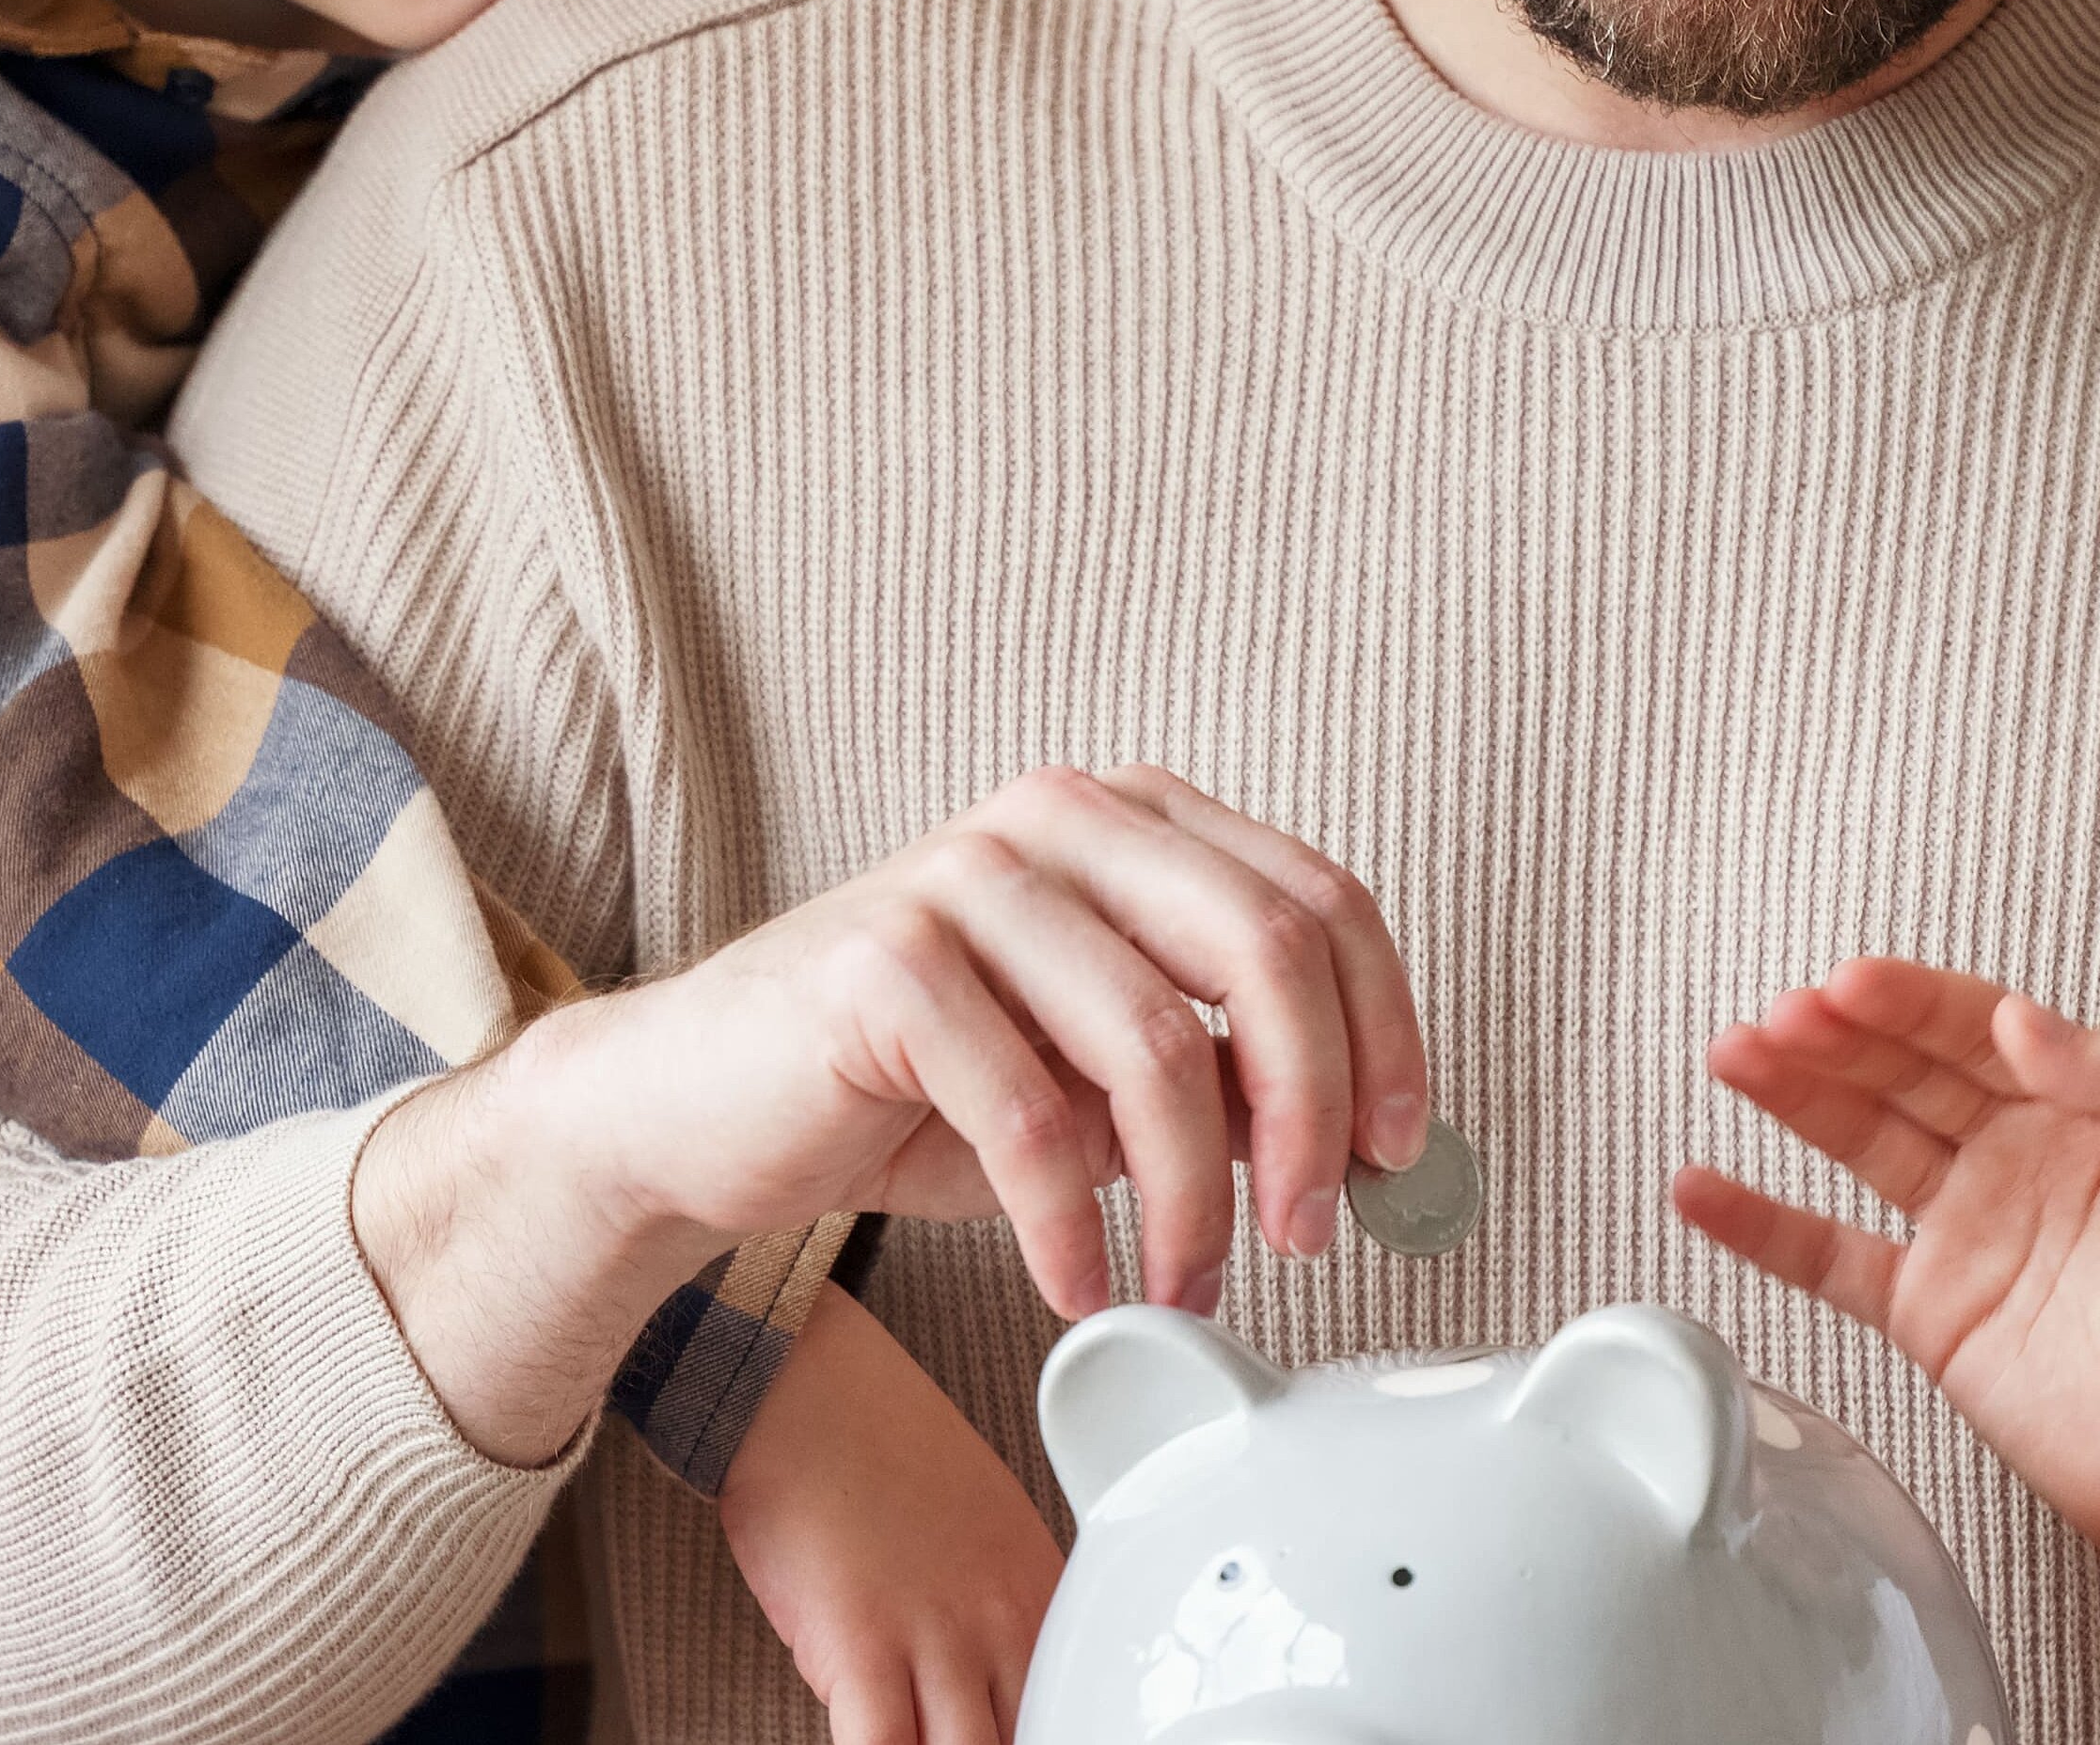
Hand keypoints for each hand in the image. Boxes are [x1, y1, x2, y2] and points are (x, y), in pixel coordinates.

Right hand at [361, 768, 1424, 1458]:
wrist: (701, 1107)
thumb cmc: (912, 1090)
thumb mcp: (1101, 1080)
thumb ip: (1222, 1078)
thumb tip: (1363, 1149)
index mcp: (1130, 818)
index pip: (1320, 901)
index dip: (1387, 1035)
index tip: (1398, 1158)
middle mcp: (1057, 816)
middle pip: (1266, 949)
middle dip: (1312, 1114)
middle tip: (1308, 1232)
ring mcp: (965, 876)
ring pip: (1156, 1044)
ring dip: (1195, 1197)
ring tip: (1186, 1282)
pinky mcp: (882, 962)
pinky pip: (1031, 1116)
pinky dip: (1075, 1226)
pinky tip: (1082, 1284)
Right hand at [719, 1315, 1062, 1744]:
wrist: (805, 1386)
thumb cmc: (876, 1447)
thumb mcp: (986, 1527)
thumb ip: (1000, 1615)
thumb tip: (987, 1688)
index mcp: (1044, 1599)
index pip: (1070, 1711)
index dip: (1043, 1732)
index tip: (1014, 1732)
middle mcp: (1005, 1625)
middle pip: (1026, 1738)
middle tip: (963, 1740)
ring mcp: (938, 1640)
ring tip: (916, 1741)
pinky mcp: (862, 1649)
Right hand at [1676, 960, 2099, 1744]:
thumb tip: (2024, 1019)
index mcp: (2087, 1112)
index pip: (1982, 1031)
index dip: (1913, 1002)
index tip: (1853, 984)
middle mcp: (2018, 1159)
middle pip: (1907, 1072)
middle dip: (1840, 1036)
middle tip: (1783, 1017)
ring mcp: (1966, 1232)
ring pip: (1859, 1141)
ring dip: (1793, 1095)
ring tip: (1735, 1055)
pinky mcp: (1928, 1312)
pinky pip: (1828, 1257)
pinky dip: (1761, 1224)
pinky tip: (1703, 1187)